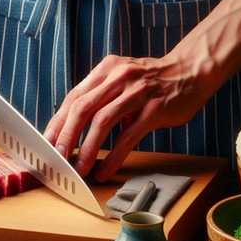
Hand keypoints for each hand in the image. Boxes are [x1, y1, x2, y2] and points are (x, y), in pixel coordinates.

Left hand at [44, 0, 240, 181]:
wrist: (192, 71)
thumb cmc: (155, 80)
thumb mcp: (123, 77)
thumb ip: (101, 95)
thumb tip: (74, 125)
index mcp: (106, 69)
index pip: (74, 97)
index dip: (57, 122)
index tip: (47, 143)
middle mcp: (119, 77)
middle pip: (82, 108)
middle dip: (65, 136)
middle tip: (57, 158)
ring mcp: (138, 92)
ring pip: (102, 121)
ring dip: (86, 149)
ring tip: (79, 169)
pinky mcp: (155, 109)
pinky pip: (128, 136)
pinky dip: (113, 156)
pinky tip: (105, 170)